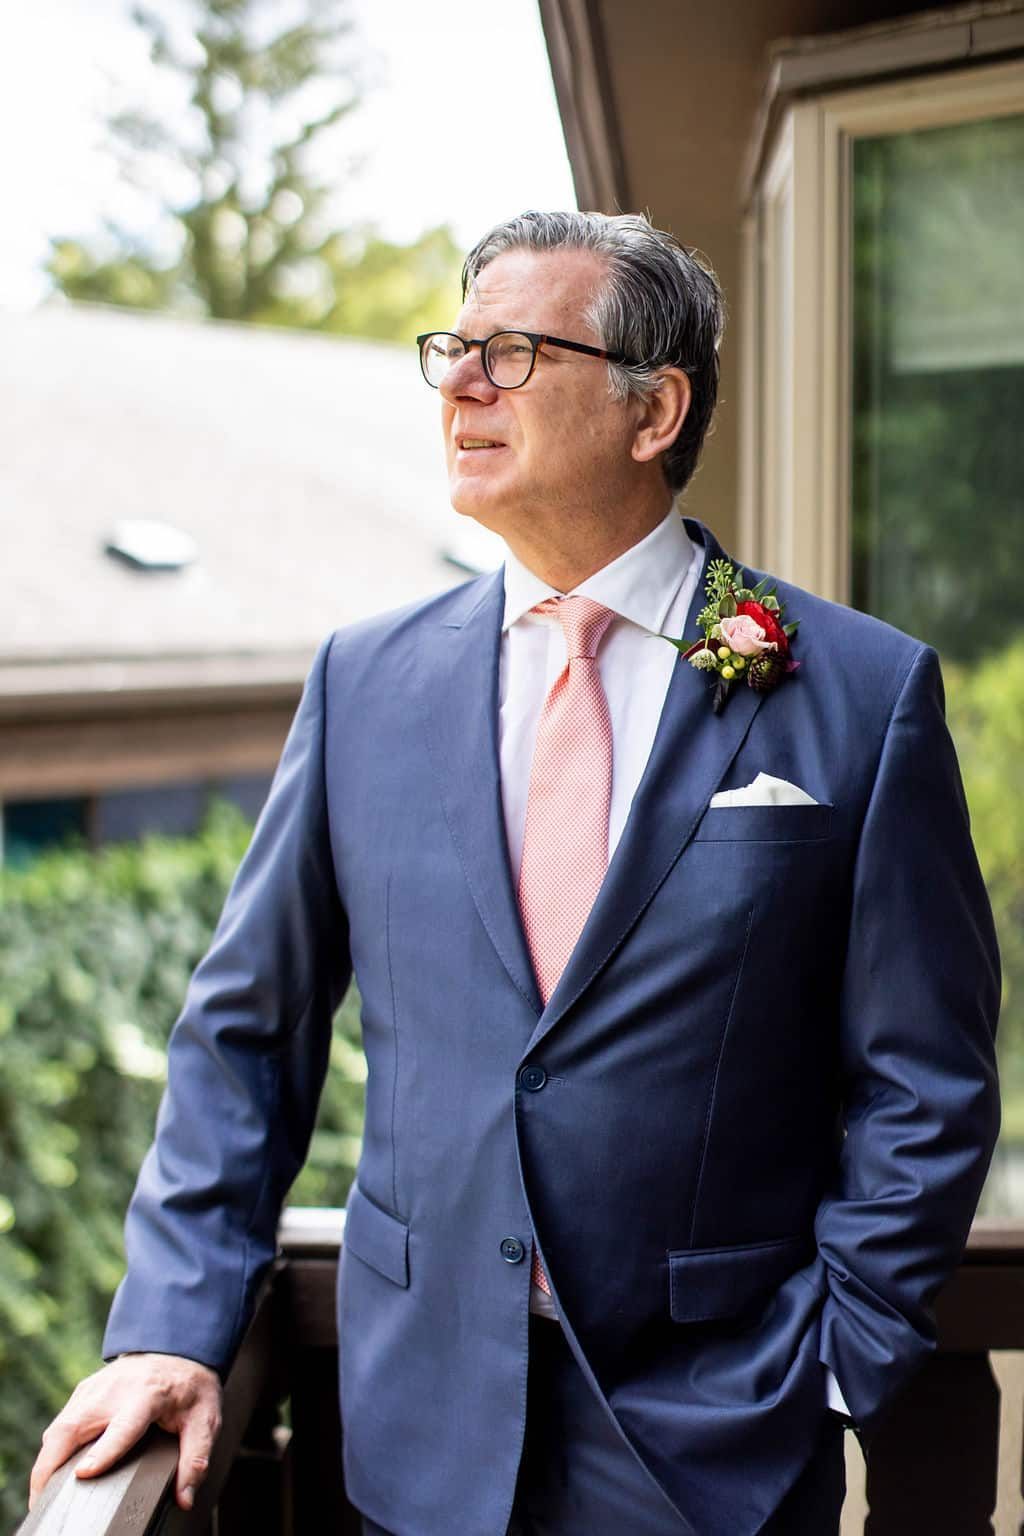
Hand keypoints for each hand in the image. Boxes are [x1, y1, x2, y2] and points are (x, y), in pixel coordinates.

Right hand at [29, 1353, 221, 1512]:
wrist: (177, 1347)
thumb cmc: (190, 1386)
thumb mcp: (205, 1419)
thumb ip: (195, 1458)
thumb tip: (184, 1499)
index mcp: (147, 1396)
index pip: (122, 1427)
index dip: (103, 1452)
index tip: (83, 1473)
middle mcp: (114, 1390)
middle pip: (73, 1427)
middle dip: (51, 1465)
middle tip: (43, 1500)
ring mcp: (94, 1389)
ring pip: (58, 1427)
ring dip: (46, 1462)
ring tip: (42, 1496)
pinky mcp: (83, 1392)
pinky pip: (60, 1424)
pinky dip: (50, 1451)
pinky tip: (51, 1474)